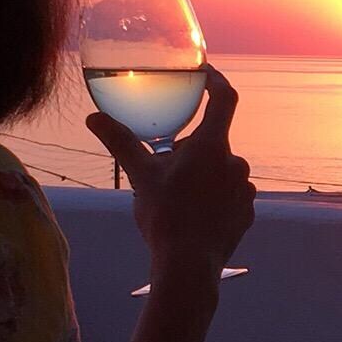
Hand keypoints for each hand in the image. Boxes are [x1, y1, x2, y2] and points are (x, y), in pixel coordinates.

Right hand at [86, 67, 254, 285]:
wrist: (188, 266)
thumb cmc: (165, 216)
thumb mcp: (140, 175)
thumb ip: (120, 141)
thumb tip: (94, 118)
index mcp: (212, 146)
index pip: (224, 98)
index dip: (216, 82)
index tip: (207, 75)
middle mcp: (236, 163)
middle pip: (214, 143)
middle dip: (192, 150)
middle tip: (166, 167)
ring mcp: (245, 190)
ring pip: (222, 172)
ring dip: (203, 177)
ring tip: (178, 198)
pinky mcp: (247, 214)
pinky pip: (230, 197)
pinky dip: (214, 199)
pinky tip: (193, 216)